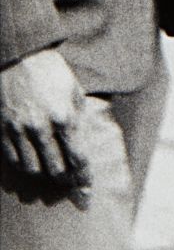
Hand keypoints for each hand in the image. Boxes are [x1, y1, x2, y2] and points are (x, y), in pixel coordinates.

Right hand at [0, 47, 90, 205]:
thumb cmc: (52, 71)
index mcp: (64, 117)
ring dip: (44, 178)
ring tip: (53, 180)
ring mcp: (19, 131)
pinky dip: (23, 169)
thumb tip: (86, 142)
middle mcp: (41, 128)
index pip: (77, 158)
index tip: (88, 191)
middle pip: (55, 170)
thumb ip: (81, 117)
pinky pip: (13, 160)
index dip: (84, 178)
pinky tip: (32, 168)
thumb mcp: (74, 90)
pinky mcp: (2, 130)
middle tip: (72, 188)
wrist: (20, 57)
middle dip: (66, 182)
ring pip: (32, 169)